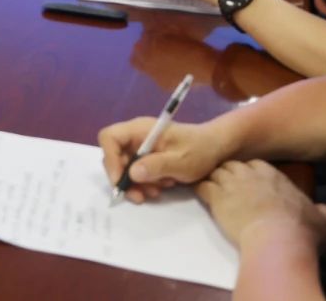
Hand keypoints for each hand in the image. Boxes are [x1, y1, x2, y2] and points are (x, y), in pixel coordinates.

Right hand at [98, 117, 230, 203]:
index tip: (121, 180)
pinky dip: (144, 183)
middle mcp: (136, 136)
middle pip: (113, 155)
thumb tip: (132, 173)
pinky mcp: (146, 157)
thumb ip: (157, 166)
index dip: (110, 159)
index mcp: (140, 129)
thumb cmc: (199, 149)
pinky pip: (136, 172)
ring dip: (136, 184)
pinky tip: (161, 187)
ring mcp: (140, 146)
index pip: (110, 137)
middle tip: (138, 196)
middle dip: (123, 178)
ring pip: (124, 167)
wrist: (215, 148)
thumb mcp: (181, 161)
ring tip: (156, 192)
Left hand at [196, 160, 325, 249]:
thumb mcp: (323, 220)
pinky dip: (200, 189)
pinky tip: (200, 195)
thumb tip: (325, 212)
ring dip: (213, 180)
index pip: (255, 164)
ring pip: (215, 172)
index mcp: (273, 175)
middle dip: (229, 173)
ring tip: (213, 191)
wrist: (277, 240)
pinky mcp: (216, 198)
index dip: (250, 173)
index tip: (250, 182)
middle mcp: (250, 174)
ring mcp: (231, 184)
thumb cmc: (301, 230)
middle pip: (232, 165)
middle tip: (228, 187)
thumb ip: (323, 212)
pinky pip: (201, 186)